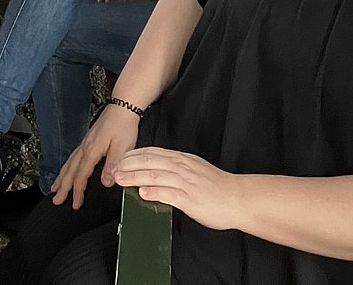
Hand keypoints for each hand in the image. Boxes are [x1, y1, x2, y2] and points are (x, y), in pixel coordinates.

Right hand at [52, 105, 140, 209]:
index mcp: (91, 151)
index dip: (77, 191)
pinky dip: (67, 166)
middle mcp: (85, 147)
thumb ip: (112, 165)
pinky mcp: (89, 140)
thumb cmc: (123, 125)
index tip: (75, 204)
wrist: (123, 107)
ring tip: (55, 187)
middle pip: (70, 171)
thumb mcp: (122, 147)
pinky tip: (67, 169)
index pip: (81, 176)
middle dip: (63, 187)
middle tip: (56, 200)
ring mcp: (85, 143)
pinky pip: (73, 157)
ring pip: (69, 163)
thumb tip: (105, 183)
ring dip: (61, 177)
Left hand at [112, 147, 240, 231]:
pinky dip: (155, 193)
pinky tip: (143, 194)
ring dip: (135, 177)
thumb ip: (175, 168)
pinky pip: (170, 194)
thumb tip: (156, 169)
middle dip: (129, 165)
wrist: (239, 198)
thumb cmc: (217, 187)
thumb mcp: (194, 169)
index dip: (133, 155)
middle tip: (114, 169)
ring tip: (120, 180)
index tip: (119, 159)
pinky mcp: (191, 199)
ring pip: (156, 176)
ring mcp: (186, 183)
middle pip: (150, 162)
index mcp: (182, 159)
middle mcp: (182, 168)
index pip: (152, 152)